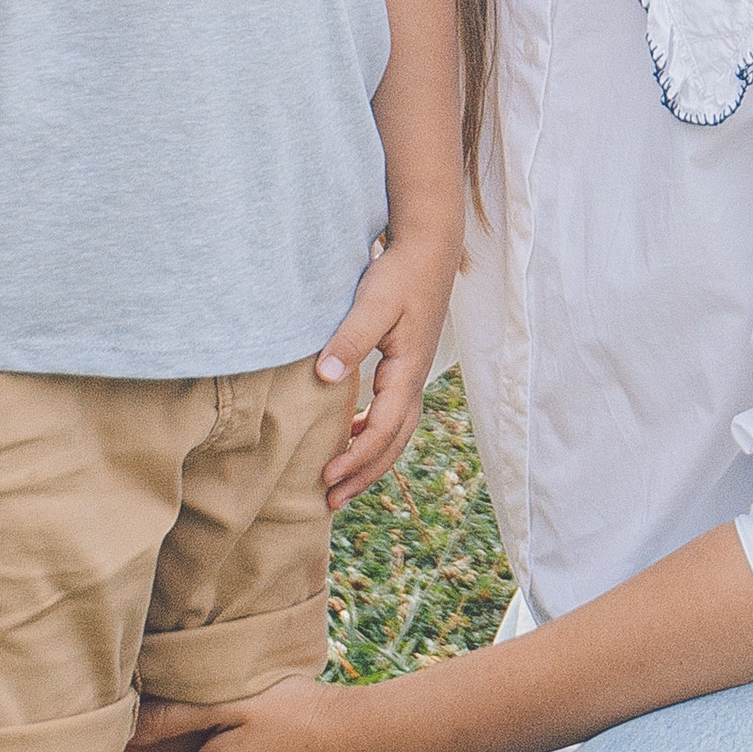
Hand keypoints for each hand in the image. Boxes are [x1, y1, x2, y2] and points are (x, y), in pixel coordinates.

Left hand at [315, 226, 458, 508]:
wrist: (428, 250)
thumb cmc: (399, 274)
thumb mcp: (371, 304)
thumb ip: (349, 341)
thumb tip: (325, 377)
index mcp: (407, 372)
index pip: (384, 430)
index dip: (356, 458)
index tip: (327, 477)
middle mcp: (414, 381)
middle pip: (394, 443)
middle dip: (364, 475)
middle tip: (331, 501)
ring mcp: (412, 375)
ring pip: (396, 433)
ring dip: (370, 461)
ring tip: (340, 483)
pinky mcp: (406, 367)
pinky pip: (393, 415)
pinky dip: (373, 436)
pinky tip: (351, 437)